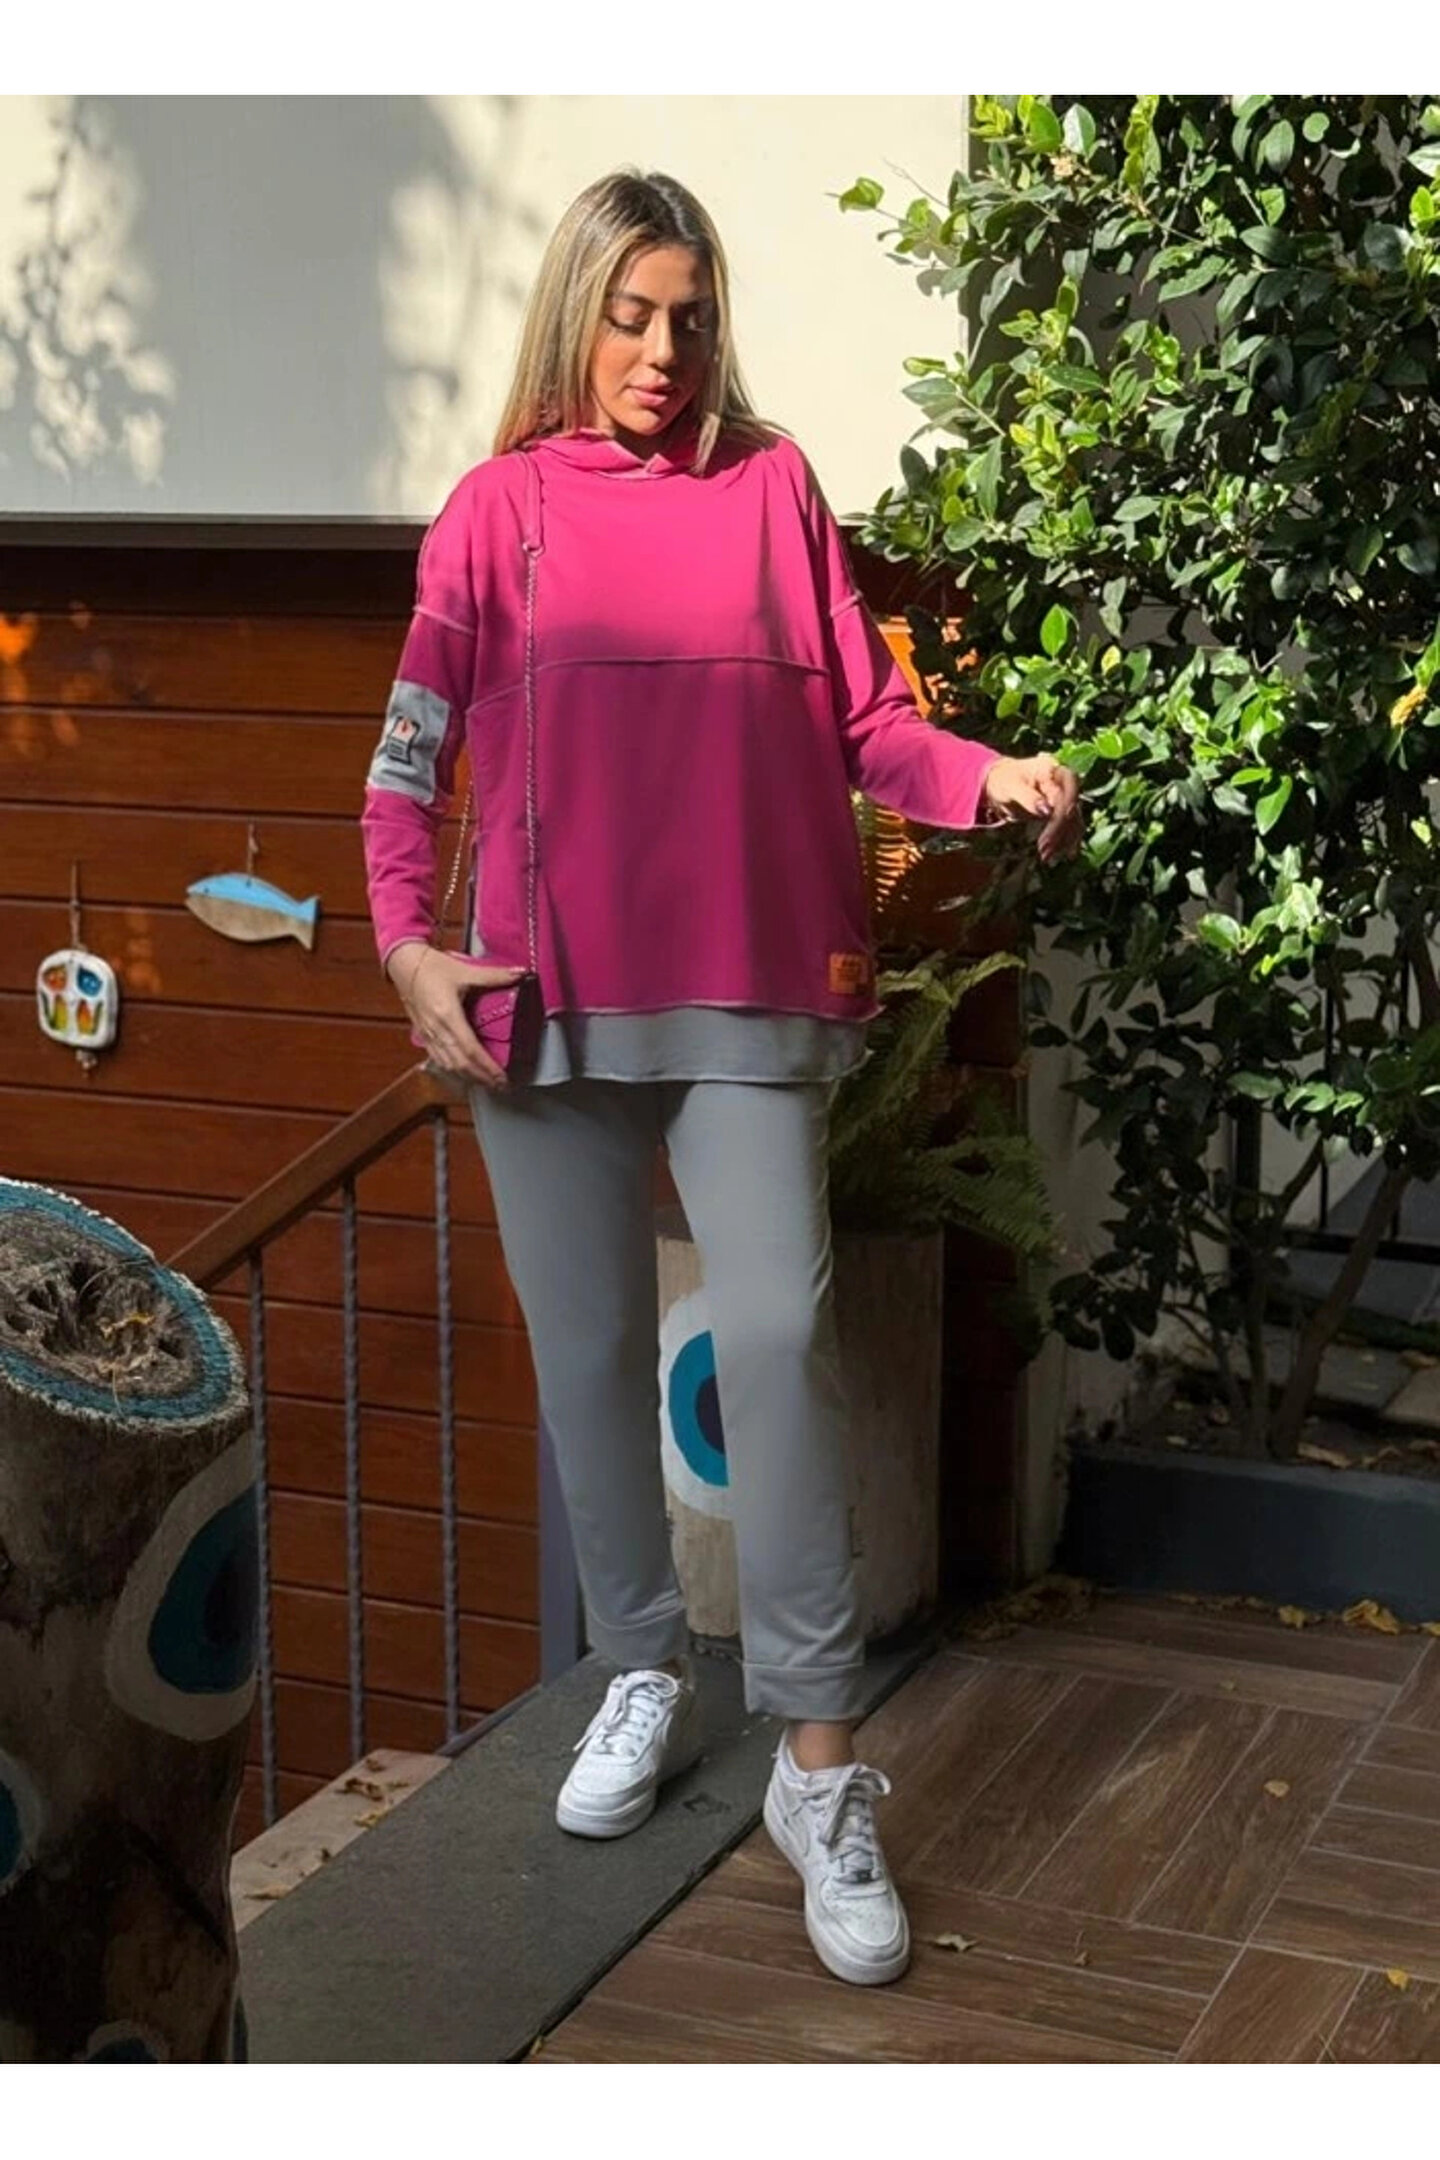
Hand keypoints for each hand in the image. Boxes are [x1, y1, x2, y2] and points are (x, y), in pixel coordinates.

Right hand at [386, 943, 525, 1090]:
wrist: (403, 964)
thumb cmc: (431, 966)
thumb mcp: (465, 970)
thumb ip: (494, 975)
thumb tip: (521, 973)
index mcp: (448, 1015)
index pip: (471, 1050)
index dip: (487, 1067)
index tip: (502, 1077)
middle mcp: (437, 1029)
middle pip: (460, 1064)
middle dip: (481, 1078)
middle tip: (501, 1086)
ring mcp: (428, 1034)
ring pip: (448, 1065)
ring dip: (468, 1077)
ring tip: (487, 1083)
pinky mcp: (423, 1034)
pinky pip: (439, 1059)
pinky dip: (454, 1070)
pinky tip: (464, 1074)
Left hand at [981, 754, 1083, 863]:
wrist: (1001, 781)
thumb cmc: (1004, 780)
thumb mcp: (1011, 787)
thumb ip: (1029, 798)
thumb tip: (1047, 810)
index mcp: (1054, 770)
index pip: (1064, 797)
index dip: (1057, 820)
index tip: (1044, 841)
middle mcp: (1066, 782)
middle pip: (1071, 811)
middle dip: (1059, 834)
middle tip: (1044, 853)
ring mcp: (1067, 795)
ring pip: (1073, 821)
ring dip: (1064, 841)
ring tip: (1048, 858)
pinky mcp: (1064, 809)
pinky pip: (1071, 826)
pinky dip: (1066, 841)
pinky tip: (1061, 856)